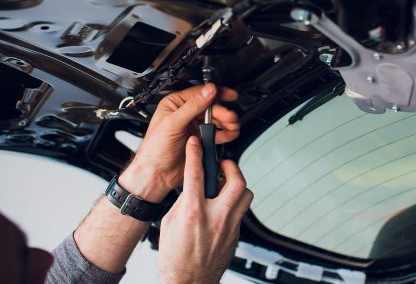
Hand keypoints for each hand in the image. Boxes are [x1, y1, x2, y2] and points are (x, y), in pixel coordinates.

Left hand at [120, 84, 239, 201]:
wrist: (157, 174)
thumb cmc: (155, 150)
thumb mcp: (173, 123)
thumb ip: (193, 106)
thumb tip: (208, 91)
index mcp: (175, 104)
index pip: (199, 93)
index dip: (217, 93)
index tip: (230, 95)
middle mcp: (185, 114)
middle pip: (211, 108)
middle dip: (223, 112)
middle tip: (231, 117)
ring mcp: (193, 127)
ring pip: (215, 120)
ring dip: (226, 122)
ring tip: (233, 126)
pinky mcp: (199, 140)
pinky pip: (216, 133)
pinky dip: (225, 133)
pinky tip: (231, 133)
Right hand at [158, 136, 252, 283]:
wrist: (188, 282)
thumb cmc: (175, 257)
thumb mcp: (169, 223)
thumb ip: (183, 202)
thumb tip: (192, 187)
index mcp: (193, 213)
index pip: (196, 174)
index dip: (196, 154)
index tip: (196, 145)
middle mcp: (215, 218)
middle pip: (236, 181)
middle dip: (231, 167)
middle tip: (224, 165)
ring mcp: (229, 227)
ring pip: (246, 195)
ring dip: (237, 185)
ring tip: (227, 184)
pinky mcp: (235, 235)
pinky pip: (242, 211)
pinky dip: (235, 203)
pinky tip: (225, 205)